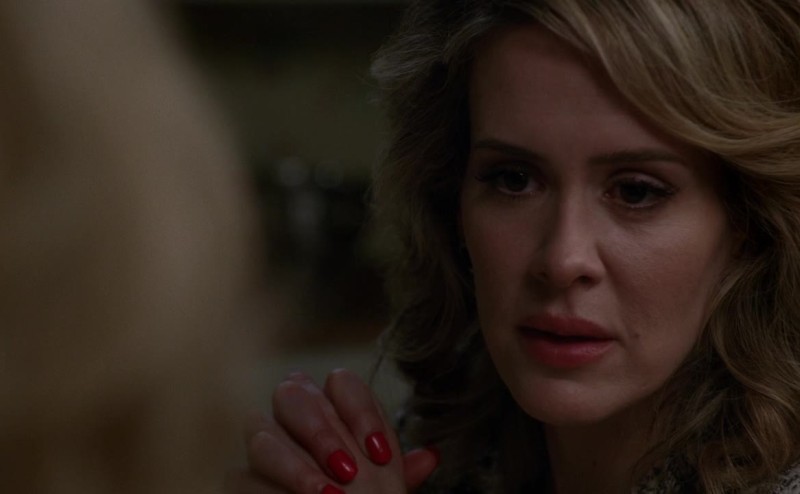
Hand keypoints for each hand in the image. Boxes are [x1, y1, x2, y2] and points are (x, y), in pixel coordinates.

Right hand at [226, 369, 437, 493]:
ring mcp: (263, 446)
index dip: (360, 410)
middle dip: (320, 432)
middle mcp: (293, 419)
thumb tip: (429, 457)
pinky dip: (270, 489)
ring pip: (260, 432)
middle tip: (348, 471)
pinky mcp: (241, 479)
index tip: (379, 452)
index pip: (340, 382)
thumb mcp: (384, 489)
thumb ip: (398, 471)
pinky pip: (240, 474)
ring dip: (295, 465)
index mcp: (332, 409)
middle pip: (290, 394)